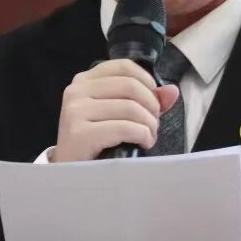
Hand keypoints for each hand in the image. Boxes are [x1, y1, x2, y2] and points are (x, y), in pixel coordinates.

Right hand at [53, 59, 179, 162]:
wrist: (69, 174)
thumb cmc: (95, 144)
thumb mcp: (116, 116)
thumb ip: (144, 100)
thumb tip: (172, 91)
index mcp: (84, 81)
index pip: (123, 67)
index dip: (147, 82)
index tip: (154, 101)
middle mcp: (76, 91)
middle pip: (130, 86)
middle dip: (151, 106)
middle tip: (153, 124)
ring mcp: (75, 111)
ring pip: (130, 107)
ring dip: (149, 124)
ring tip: (149, 136)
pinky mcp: (79, 133)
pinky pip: (124, 128)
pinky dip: (142, 136)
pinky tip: (143, 143)